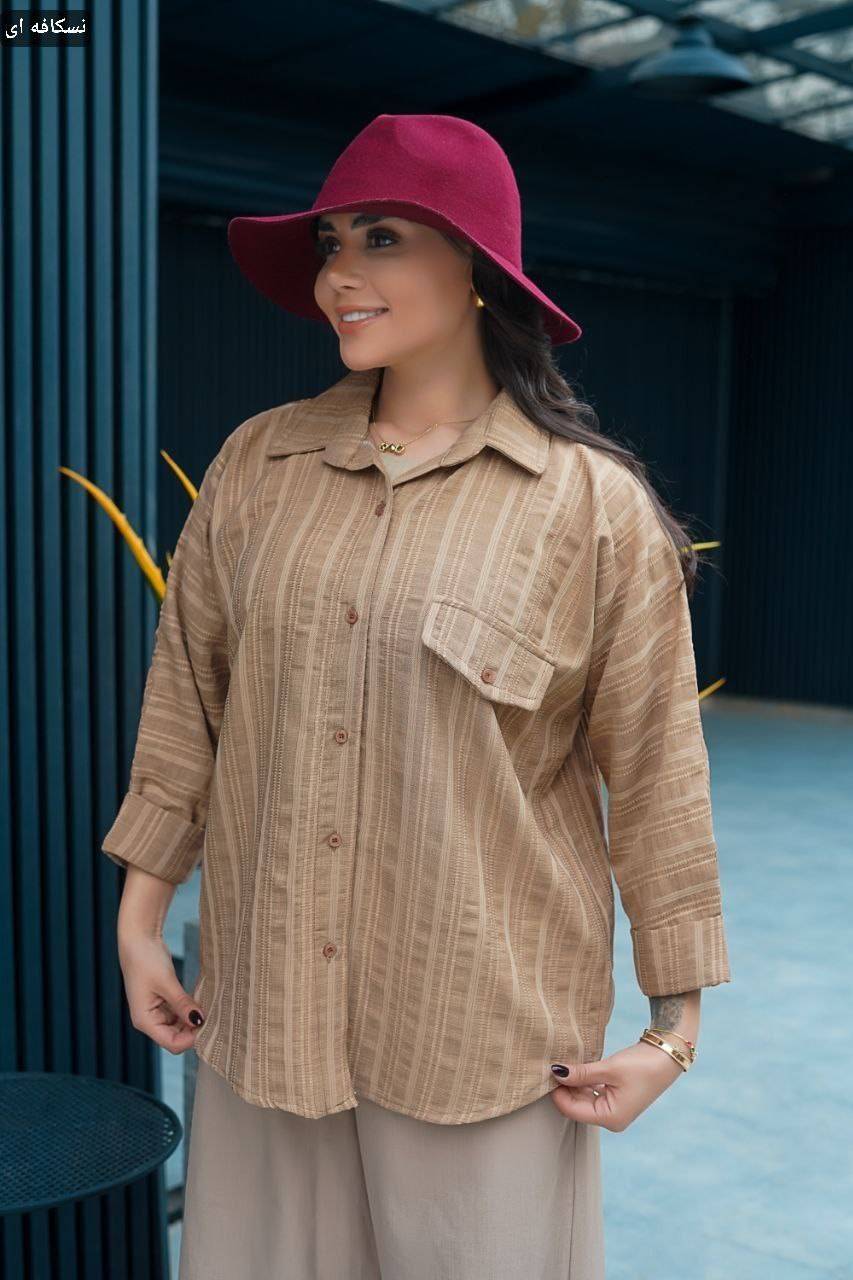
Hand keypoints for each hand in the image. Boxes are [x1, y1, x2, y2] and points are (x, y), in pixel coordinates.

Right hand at [118, 930, 205, 1053]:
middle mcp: (149, 1020)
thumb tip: (200, 1021)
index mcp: (144, 1021)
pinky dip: (190, 1010)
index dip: (192, 1039)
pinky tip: (201, 1003)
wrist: (138, 939)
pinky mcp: (162, 1001)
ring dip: (193, 1020)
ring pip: (179, 1026)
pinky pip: (179, 1013)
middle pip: (176, 1037)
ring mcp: (156, 1011)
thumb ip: (183, 1004)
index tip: (210, 1025)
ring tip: (210, 1009)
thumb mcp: (166, 982)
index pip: (172, 1043)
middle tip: (214, 1017)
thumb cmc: (146, 960)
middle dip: (194, 1030)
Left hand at [548, 1039, 683, 1130]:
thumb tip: (555, 1072)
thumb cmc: (642, 1065)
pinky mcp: (616, 1098)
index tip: (548, 1071)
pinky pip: (592, 1092)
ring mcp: (614, 1109)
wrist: (668, 1055)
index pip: (572, 1110)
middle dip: (564, 1087)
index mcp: (610, 1118)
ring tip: (566, 1063)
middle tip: (553, 1065)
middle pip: (576, 1106)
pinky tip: (578, 1067)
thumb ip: (581, 1073)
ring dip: (574, 1083)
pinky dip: (584, 1081)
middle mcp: (611, 1118)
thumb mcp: (609, 1068)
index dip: (557, 1093)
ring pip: (583, 1098)